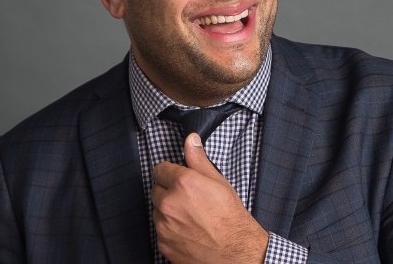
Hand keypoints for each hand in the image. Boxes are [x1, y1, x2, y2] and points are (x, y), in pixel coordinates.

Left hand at [152, 133, 268, 263]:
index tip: (178, 177)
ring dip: (167, 210)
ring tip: (189, 215)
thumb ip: (198, 159)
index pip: (159, 169)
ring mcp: (163, 226)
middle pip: (156, 189)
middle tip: (188, 198)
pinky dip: (169, 229)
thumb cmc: (229, 216)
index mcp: (182, 183)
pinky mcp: (163, 244)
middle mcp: (168, 203)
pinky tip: (187, 230)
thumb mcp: (217, 181)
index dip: (170, 172)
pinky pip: (160, 230)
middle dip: (168, 190)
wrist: (236, 253)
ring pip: (157, 210)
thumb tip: (191, 139)